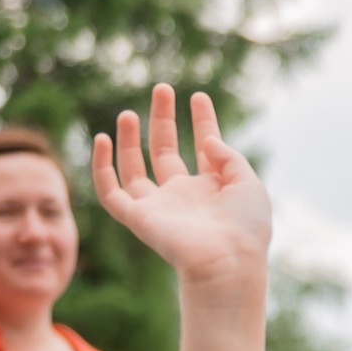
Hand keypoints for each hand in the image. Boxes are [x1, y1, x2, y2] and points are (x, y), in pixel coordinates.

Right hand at [91, 85, 271, 288]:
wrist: (227, 262)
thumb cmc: (245, 229)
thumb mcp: (249, 185)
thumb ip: (230, 158)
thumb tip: (209, 140)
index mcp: (213, 190)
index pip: (204, 148)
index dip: (202, 122)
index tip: (198, 96)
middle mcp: (184, 197)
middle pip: (166, 151)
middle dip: (163, 120)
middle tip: (161, 88)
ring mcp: (159, 207)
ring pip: (135, 168)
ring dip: (130, 139)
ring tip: (130, 112)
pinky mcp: (137, 218)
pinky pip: (111, 190)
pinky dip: (102, 166)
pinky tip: (103, 138)